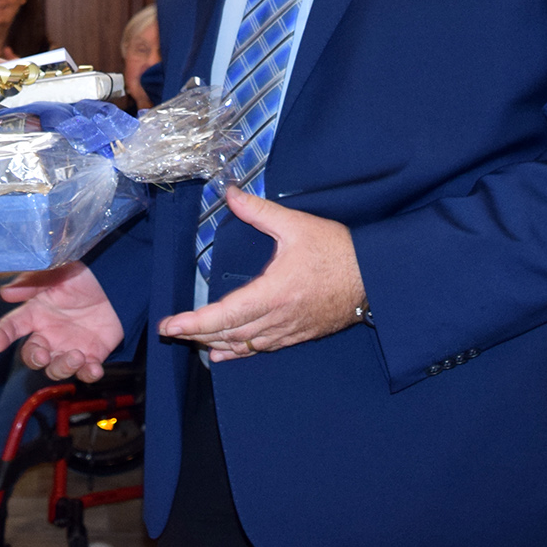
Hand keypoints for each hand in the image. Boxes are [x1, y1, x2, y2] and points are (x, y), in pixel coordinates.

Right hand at [0, 262, 122, 382]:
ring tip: (77, 356)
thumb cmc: (87, 273)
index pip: (12, 326)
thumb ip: (33, 283)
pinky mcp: (93, 355)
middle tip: (42, 354)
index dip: (0, 335)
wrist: (121, 280)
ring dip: (62, 368)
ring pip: (55, 369)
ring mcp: (70, 346)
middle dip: (33, 359)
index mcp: (37, 311)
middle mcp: (50, 333)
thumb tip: (4, 293)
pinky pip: (85, 373)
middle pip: (32, 355)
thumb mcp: (59, 271)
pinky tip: (95, 367)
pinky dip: (88, 374)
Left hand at [158, 188, 363, 360]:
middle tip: (171, 330)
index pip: (224, 315)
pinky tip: (224, 353)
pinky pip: (263, 348)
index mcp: (273, 293)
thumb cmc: (337, 250)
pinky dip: (239, 352)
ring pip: (245, 345)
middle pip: (230, 334)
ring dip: (215, 343)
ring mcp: (290, 330)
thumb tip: (230, 193)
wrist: (376, 278)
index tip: (170, 324)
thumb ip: (260, 212)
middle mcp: (278, 319)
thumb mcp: (296, 225)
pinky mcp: (300, 334)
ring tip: (191, 339)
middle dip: (197, 334)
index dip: (194, 322)